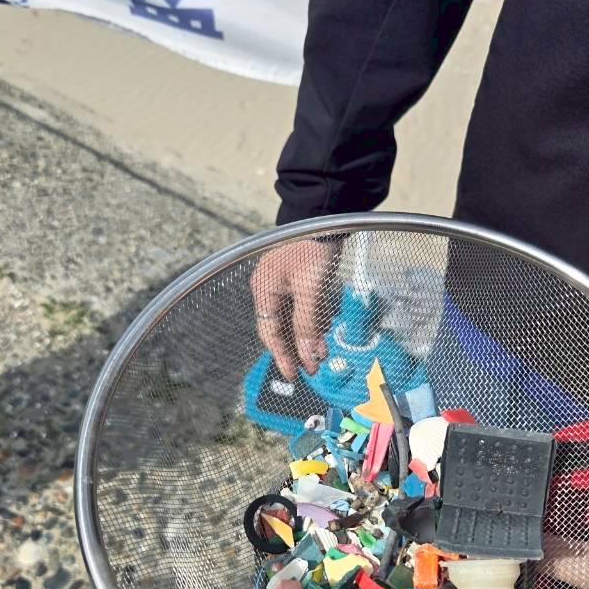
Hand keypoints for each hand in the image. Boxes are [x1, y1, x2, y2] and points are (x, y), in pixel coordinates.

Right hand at [250, 238, 338, 379]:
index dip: (283, 356)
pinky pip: (300, 306)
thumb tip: (307, 357)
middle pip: (280, 328)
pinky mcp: (296, 277)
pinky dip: (310, 320)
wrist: (324, 212)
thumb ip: (307, 325)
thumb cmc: (312, 248)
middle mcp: (268, 288)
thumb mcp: (311, 290)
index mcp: (264, 291)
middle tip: (311, 368)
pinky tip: (322, 330)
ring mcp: (281, 282)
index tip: (294, 376)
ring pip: (291, 318)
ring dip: (306, 336)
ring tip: (321, 352)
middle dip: (296, 349)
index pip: (271, 333)